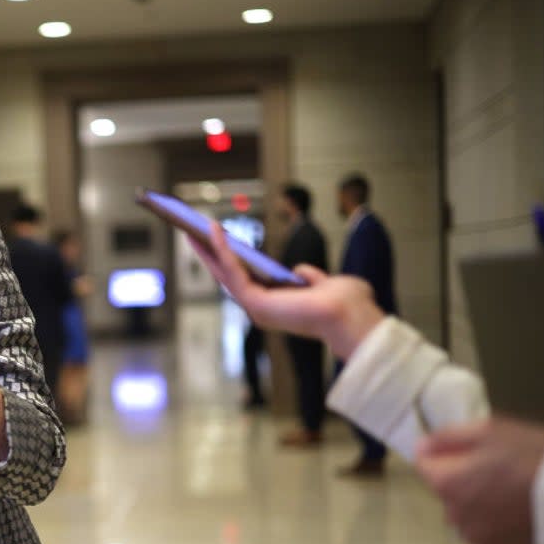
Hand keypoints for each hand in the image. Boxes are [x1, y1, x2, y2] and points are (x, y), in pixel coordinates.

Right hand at [189, 222, 384, 358]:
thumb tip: (299, 272)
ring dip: (208, 250)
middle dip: (210, 256)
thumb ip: (311, 278)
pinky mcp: (254, 301)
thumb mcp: (326, 285)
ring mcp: (256, 307)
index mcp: (277, 307)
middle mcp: (262, 310)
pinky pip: (233, 269)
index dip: (231, 262)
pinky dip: (222, 249)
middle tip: (193, 236)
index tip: (219, 246)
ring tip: (193, 230)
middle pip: (228, 278)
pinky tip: (215, 231)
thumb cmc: (346, 304)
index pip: (246, 281)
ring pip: (224, 274)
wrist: (350, 314)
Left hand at [415, 417, 543, 543]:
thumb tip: (421, 447)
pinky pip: (482, 536)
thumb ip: (448, 438)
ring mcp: (473, 538)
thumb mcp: (491, 431)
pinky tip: (516, 516)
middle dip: (462, 481)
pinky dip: (493, 526)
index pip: (424, 464)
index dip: (445, 454)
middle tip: (500, 472)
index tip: (470, 452)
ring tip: (511, 496)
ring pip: (463, 515)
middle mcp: (452, 515)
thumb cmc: (534, 458)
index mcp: (446, 483)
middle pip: (445, 492)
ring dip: (476, 506)